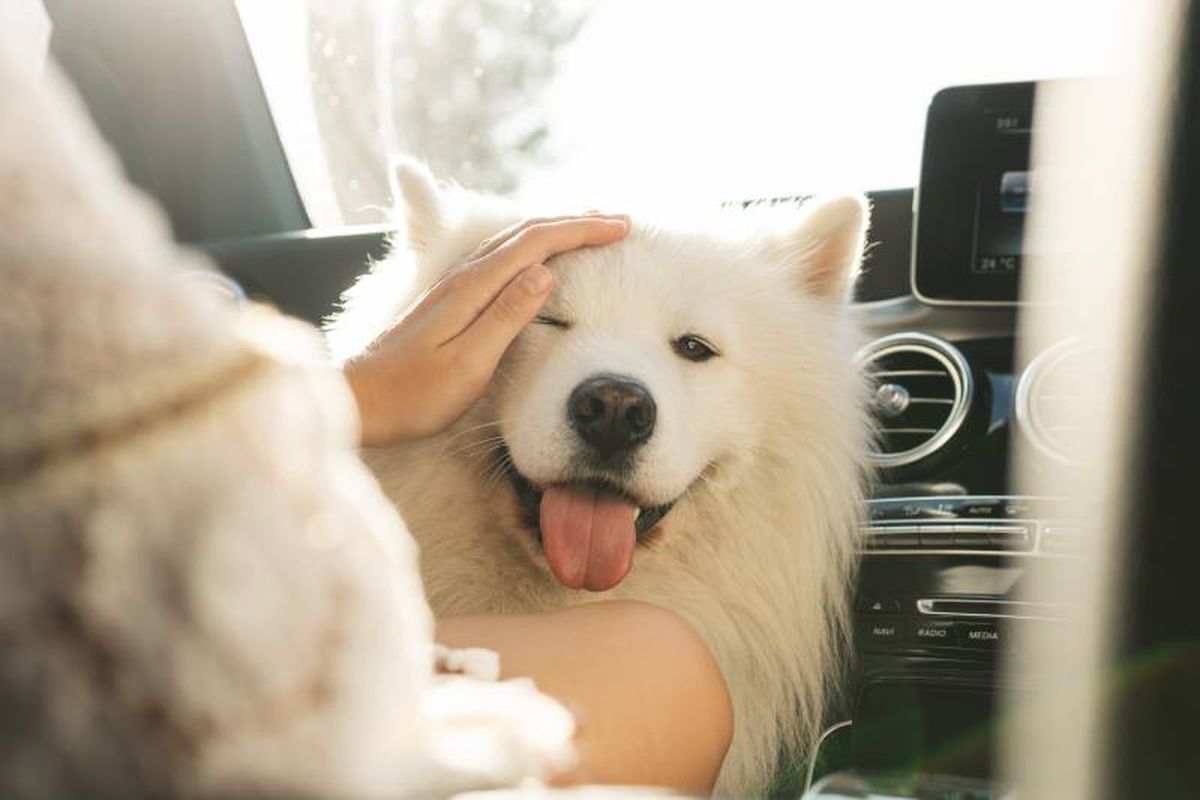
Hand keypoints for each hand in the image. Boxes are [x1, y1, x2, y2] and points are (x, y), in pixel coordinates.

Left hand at [343, 214, 629, 445]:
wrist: (357, 401)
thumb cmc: (412, 394)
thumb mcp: (467, 364)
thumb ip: (505, 317)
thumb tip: (544, 274)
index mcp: (472, 288)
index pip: (536, 243)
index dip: (581, 230)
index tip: (620, 228)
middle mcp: (462, 277)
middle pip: (525, 233)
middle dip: (574, 223)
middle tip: (618, 222)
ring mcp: (453, 287)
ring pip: (512, 243)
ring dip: (553, 231)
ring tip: (587, 229)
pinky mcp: (449, 301)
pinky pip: (500, 259)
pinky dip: (530, 249)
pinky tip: (537, 259)